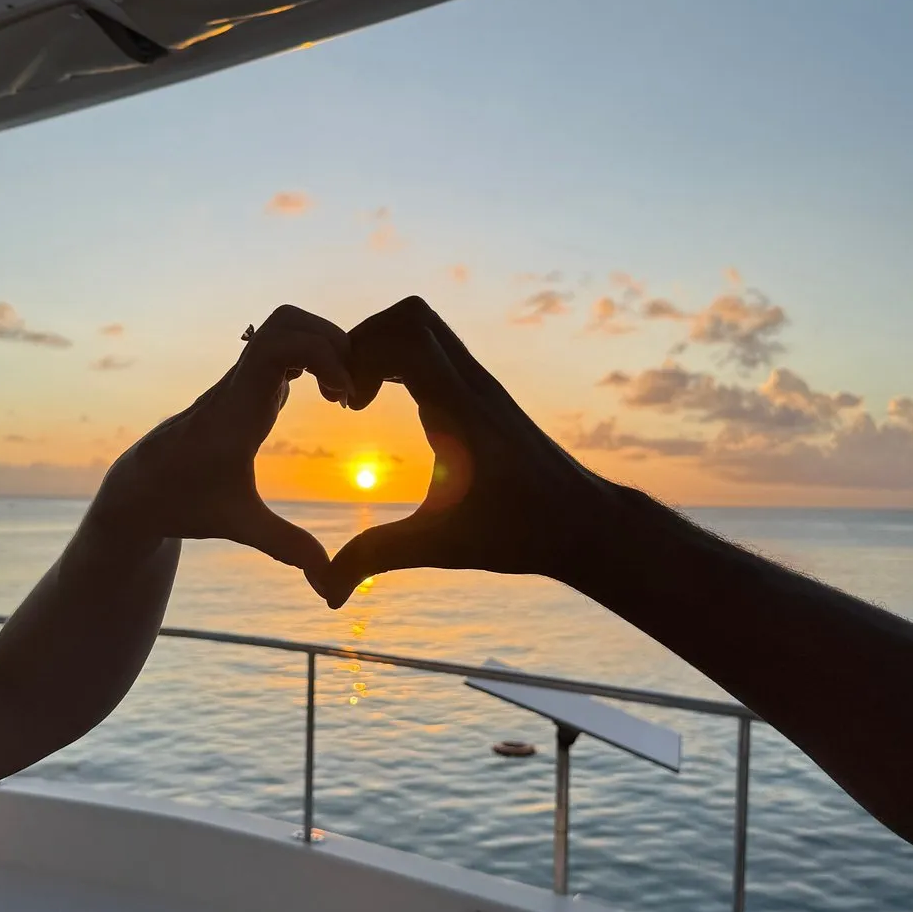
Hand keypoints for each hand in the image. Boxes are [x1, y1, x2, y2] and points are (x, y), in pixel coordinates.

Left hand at [88, 306, 350, 583]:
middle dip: (331, 339)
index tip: (344, 396)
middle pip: (285, 320)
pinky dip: (314, 356)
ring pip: (283, 326)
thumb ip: (287, 549)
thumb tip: (330, 589)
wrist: (139, 488)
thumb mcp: (240, 526)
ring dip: (323, 345)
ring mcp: (240, 380)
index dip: (322, 355)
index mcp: (236, 411)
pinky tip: (328, 395)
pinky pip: (283, 345)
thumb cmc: (184, 504)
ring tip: (342, 392)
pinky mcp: (245, 383)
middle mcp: (238, 385)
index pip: (276, 347)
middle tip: (350, 386)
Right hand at [323, 296, 611, 607]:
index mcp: (461, 413)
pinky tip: (391, 403)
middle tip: (348, 392)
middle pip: (412, 315)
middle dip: (364, 341)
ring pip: (426, 323)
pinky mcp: (485, 392)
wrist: (584, 524)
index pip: (406, 339)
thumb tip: (328, 595)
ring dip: (384, 345)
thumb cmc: (520, 534)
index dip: (359, 358)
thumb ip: (377, 560)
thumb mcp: (440, 547)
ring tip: (363, 396)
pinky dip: (403, 358)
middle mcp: (472, 386)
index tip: (347, 407)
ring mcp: (481, 384)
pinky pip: (438, 346)